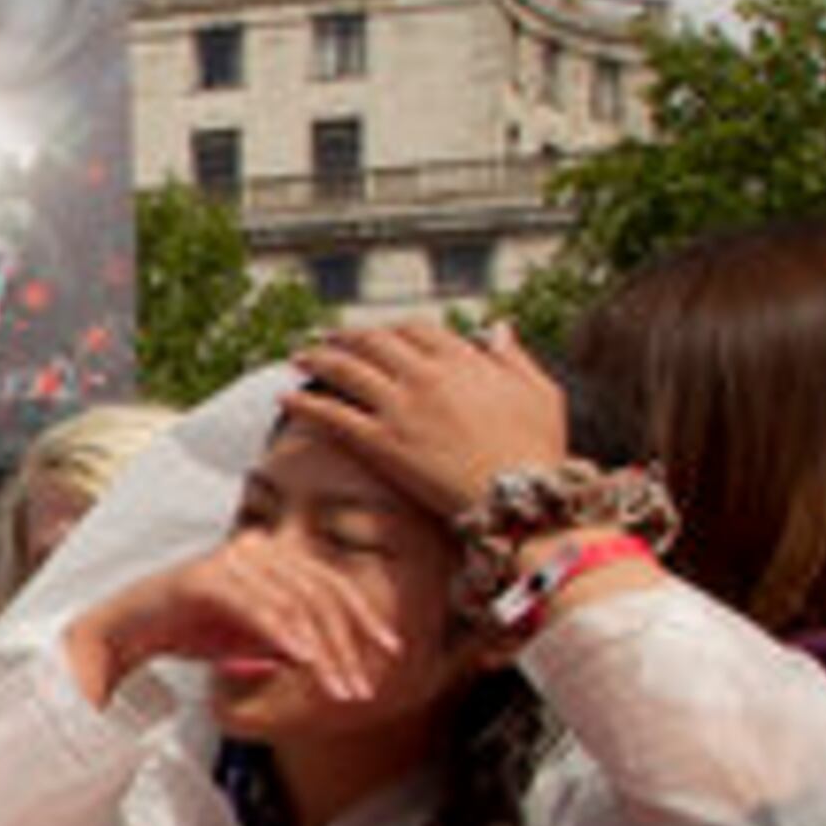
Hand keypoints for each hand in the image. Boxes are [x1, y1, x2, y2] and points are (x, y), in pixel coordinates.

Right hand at [66, 529, 400, 708]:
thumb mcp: (249, 637)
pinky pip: (257, 607)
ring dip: (322, 651)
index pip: (332, 582)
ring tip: (337, 688)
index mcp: (271, 554)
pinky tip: (305, 661)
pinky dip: (285, 635)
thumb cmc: (182, 633)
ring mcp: (228, 561)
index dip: (366, 616)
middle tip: (360, 689)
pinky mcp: (203, 579)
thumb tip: (332, 659)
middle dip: (348, 646)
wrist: (115, 633)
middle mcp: (254, 548)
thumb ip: (288, 639)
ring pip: (295, 603)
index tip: (393, 651)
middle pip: (321, 595)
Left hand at [278, 321, 567, 525]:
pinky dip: (305, 403)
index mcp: (465, 360)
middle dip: (346, 337)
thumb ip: (513, 357)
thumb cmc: (537, 452)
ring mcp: (402, 407)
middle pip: (375, 343)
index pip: (417, 330)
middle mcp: (428, 375)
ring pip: (348, 370)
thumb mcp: (540, 393)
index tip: (375, 334)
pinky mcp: (382, 442)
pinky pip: (333, 415)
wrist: (519, 499)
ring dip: (318, 359)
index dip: (391, 329)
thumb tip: (498, 327)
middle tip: (325, 339)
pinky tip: (284, 398)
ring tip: (298, 357)